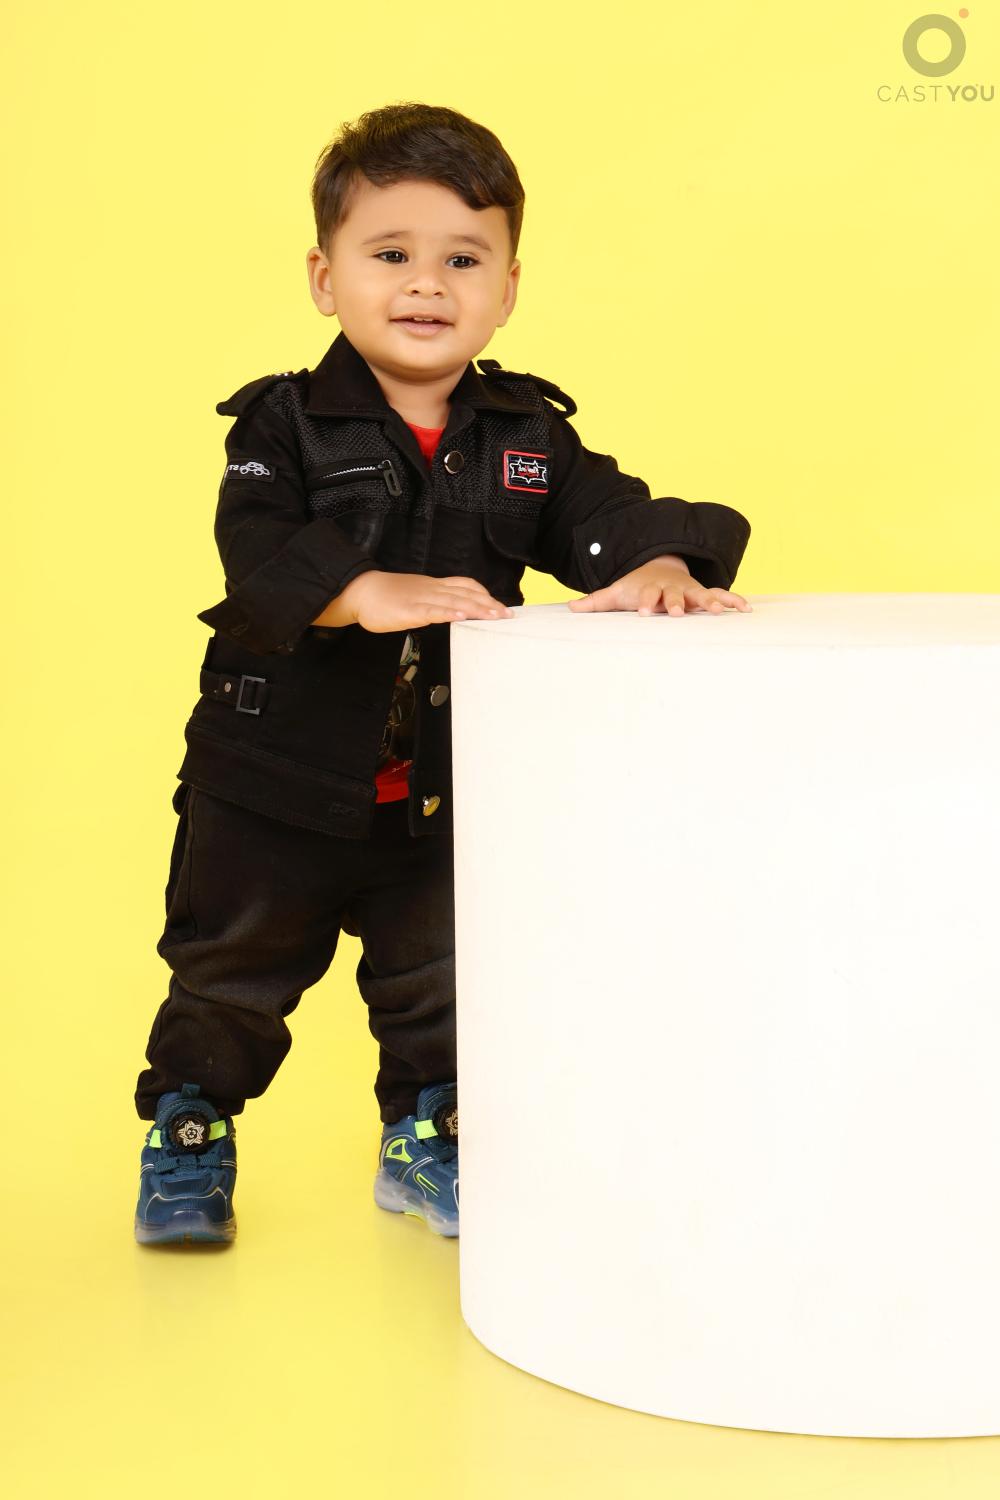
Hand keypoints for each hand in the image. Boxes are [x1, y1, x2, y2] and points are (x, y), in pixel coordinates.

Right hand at [339, 570, 514, 632]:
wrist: (361, 591)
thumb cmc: (386, 597)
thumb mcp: (416, 595)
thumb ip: (434, 602)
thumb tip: (452, 610)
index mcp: (434, 586)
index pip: (466, 586)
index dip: (485, 595)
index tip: (501, 606)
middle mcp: (432, 589)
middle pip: (466, 593)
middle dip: (489, 604)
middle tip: (507, 614)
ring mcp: (422, 598)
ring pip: (455, 601)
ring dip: (477, 608)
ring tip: (494, 616)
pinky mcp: (410, 610)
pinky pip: (433, 610)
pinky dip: (450, 613)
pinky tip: (462, 616)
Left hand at [566, 555, 751, 615]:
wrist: (657, 568)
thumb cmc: (636, 588)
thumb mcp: (615, 593)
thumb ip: (595, 602)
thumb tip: (570, 608)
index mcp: (650, 590)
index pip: (647, 596)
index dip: (646, 603)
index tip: (644, 612)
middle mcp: (671, 589)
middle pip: (674, 596)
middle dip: (677, 603)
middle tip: (678, 612)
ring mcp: (688, 590)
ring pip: (699, 595)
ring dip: (709, 602)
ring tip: (718, 612)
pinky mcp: (702, 593)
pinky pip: (720, 595)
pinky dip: (733, 601)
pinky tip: (745, 609)